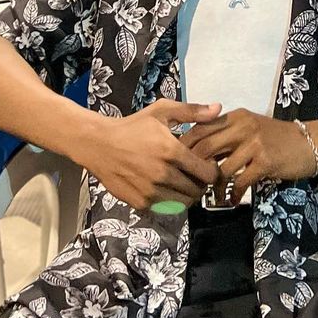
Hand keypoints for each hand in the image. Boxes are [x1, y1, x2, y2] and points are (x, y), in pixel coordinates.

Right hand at [74, 100, 220, 209]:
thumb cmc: (133, 126)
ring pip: (183, 203)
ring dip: (187, 195)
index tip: (207, 166)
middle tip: (195, 175)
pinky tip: (165, 187)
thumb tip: (218, 109)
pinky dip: (169, 201)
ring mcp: (151, 191)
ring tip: (182, 182)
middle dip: (200, 184)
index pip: (207, 173)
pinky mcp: (140, 203)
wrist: (99, 144)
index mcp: (172, 152)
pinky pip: (165, 208)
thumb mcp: (162, 111)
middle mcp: (163, 175)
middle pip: (197, 191)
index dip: (212, 171)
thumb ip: (192, 111)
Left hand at [184, 108, 317, 201]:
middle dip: (194, 170)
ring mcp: (254, 143)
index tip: (177, 166)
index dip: (185, 148)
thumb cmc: (277, 138)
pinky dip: (233, 194)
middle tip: (191, 186)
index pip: (200, 129)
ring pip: (221, 168)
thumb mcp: (249, 129)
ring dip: (214, 187)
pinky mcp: (264, 161)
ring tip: (212, 197)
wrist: (310, 143)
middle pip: (205, 148)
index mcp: (235, 116)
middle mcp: (242, 126)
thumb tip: (196, 152)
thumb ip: (226, 136)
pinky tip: (232, 200)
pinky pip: (240, 181)